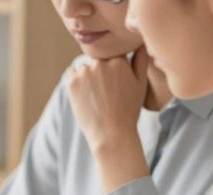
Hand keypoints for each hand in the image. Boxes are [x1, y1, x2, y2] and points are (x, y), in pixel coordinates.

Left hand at [68, 47, 150, 192]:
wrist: (110, 134)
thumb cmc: (129, 110)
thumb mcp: (141, 83)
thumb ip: (141, 59)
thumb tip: (140, 41)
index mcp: (119, 60)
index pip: (113, 53)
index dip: (114, 67)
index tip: (116, 82)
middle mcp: (100, 63)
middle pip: (98, 60)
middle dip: (101, 71)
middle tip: (107, 92)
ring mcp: (84, 72)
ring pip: (84, 67)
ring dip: (88, 75)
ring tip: (97, 95)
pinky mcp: (71, 82)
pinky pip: (72, 74)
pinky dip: (76, 81)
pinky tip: (86, 95)